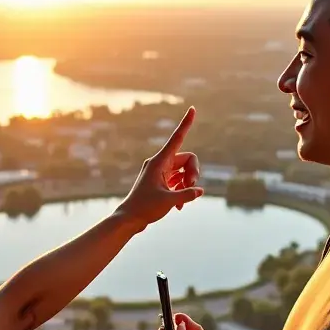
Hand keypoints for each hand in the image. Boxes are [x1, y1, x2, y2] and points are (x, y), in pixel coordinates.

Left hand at [116, 108, 201, 229]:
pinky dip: (182, 192)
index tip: (192, 108)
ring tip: (181, 202)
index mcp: (159, 162)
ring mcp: (160, 173)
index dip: (186, 124)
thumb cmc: (144, 209)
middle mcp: (160, 164)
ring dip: (188, 185)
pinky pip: (178, 181)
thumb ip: (187, 194)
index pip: (177, 138)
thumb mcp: (169, 201)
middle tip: (192, 187)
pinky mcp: (161, 182)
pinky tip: (178, 207)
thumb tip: (200, 191)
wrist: (128, 220)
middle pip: (187, 159)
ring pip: (184, 172)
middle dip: (194, 173)